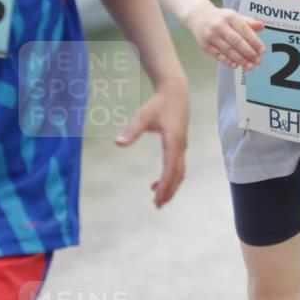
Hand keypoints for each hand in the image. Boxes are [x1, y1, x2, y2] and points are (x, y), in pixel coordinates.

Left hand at [115, 80, 188, 207]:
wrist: (176, 93)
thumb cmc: (158, 104)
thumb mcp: (143, 115)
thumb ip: (132, 130)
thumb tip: (118, 144)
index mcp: (173, 140)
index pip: (170, 167)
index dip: (165, 184)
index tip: (157, 197)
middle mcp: (181, 146)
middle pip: (178, 174)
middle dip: (169, 191)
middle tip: (157, 206)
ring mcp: (182, 147)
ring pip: (179, 173)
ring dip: (171, 187)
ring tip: (158, 201)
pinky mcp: (179, 146)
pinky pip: (177, 167)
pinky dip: (170, 178)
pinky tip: (156, 184)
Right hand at [188, 2, 265, 69]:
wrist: (197, 16)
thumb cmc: (220, 18)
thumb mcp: (234, 16)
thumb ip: (248, 22)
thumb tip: (262, 26)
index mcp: (230, 17)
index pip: (245, 30)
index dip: (255, 42)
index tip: (262, 51)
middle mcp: (220, 26)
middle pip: (237, 41)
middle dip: (249, 53)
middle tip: (258, 61)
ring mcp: (211, 36)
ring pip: (228, 50)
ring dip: (240, 60)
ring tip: (250, 66)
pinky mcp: (205, 46)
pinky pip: (219, 55)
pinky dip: (228, 61)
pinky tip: (236, 65)